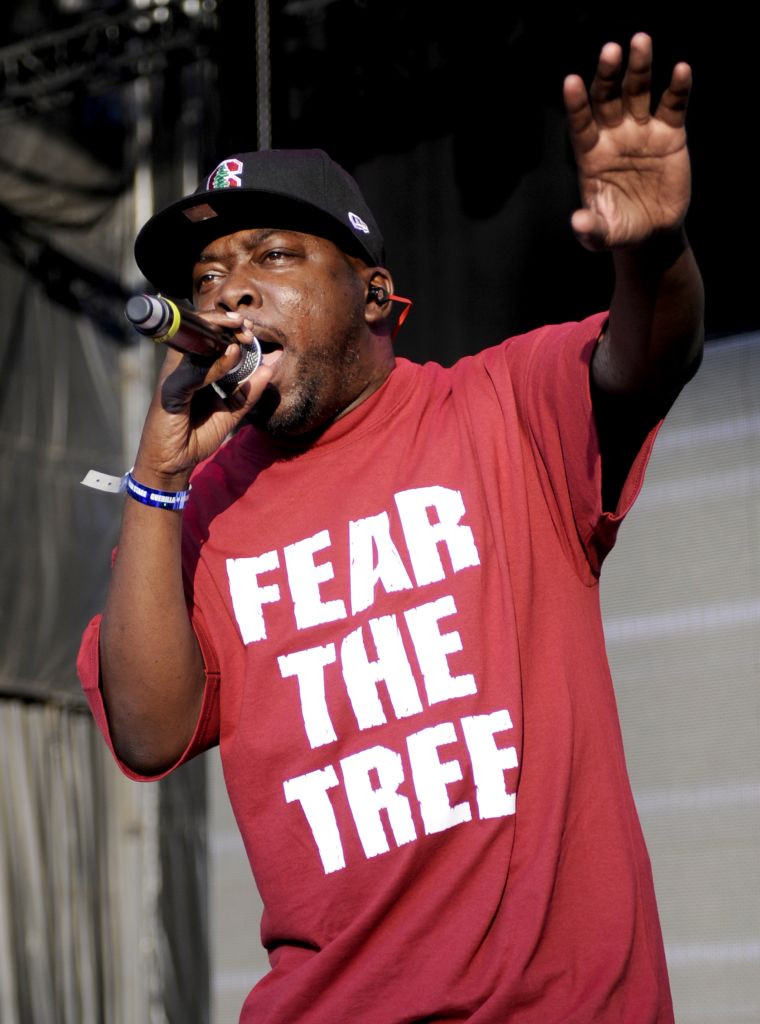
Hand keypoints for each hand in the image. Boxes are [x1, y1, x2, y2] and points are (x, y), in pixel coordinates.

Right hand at [133, 311, 273, 485]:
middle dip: (225, 325)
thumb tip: (270, 367)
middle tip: (247, 327)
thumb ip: (249, 391)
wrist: (175, 463)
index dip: (229, 330)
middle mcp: (181, 368)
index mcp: (194, 370)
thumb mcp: (231, 412)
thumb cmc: (196, 435)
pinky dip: (216, 365)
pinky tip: (233, 355)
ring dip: (220, 335)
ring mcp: (173, 377)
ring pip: (195, 345)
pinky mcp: (169, 391)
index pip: (209, 340)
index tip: (250, 330)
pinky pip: (194, 373)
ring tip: (243, 333)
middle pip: (199, 334)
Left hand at [564, 32, 691, 251]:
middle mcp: (613, 136)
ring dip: (639, 67)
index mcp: (591, 155)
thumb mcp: (602, 235)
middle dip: (608, 75)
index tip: (572, 81)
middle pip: (608, 98)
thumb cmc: (620, 230)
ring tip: (640, 41)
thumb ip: (590, 228)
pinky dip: (678, 88)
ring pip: (638, 92)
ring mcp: (641, 131)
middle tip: (611, 49)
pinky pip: (672, 106)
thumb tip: (577, 222)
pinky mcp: (669, 133)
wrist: (652, 233)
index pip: (580, 124)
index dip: (576, 104)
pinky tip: (681, 70)